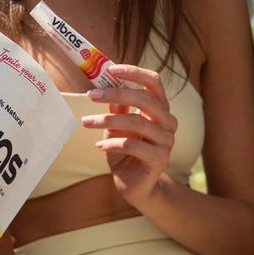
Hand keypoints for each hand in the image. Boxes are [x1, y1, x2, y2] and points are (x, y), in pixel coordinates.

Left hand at [80, 64, 178, 205]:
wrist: (134, 184)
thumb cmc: (125, 151)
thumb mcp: (117, 126)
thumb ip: (116, 108)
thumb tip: (104, 85)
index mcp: (160, 109)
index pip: (154, 82)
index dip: (134, 73)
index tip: (110, 70)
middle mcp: (168, 122)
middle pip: (145, 99)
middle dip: (115, 94)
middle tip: (92, 95)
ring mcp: (166, 141)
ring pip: (136, 122)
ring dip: (107, 121)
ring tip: (86, 122)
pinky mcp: (160, 159)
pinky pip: (132, 145)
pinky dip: (112, 143)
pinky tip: (99, 145)